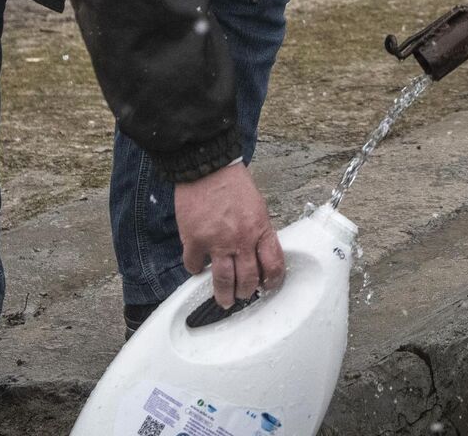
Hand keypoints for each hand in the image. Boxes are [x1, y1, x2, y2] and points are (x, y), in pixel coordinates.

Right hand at [176, 162, 284, 307]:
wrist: (208, 168)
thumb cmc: (233, 184)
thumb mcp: (258, 207)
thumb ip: (258, 232)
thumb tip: (258, 253)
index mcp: (260, 230)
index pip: (273, 265)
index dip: (272, 281)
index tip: (267, 287)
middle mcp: (241, 240)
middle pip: (247, 279)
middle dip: (246, 292)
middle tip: (242, 295)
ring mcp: (216, 242)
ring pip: (223, 280)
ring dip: (224, 294)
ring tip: (224, 300)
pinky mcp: (194, 240)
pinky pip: (194, 265)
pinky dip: (196, 270)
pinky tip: (198, 269)